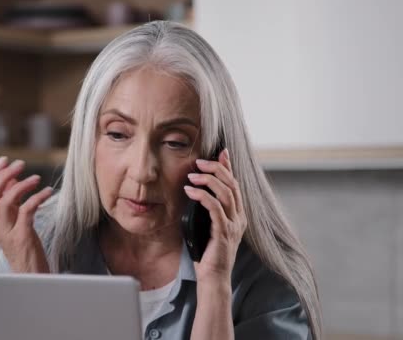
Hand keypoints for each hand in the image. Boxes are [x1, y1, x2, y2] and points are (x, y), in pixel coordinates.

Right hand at [0, 156, 52, 272]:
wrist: (31, 279)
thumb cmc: (27, 251)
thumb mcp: (17, 225)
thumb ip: (13, 204)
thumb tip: (13, 179)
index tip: (4, 160)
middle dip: (3, 175)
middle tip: (19, 163)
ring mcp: (9, 232)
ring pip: (5, 202)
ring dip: (20, 185)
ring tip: (36, 177)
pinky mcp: (23, 237)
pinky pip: (26, 212)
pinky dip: (37, 198)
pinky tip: (48, 192)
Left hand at [184, 148, 247, 282]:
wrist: (213, 278)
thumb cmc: (208, 253)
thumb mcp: (208, 225)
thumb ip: (207, 210)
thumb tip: (195, 190)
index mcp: (238, 215)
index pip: (235, 184)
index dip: (228, 166)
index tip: (221, 151)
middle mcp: (239, 217)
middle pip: (232, 184)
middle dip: (216, 168)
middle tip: (199, 161)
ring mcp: (233, 225)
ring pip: (225, 193)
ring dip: (207, 180)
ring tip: (192, 176)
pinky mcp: (223, 233)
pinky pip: (215, 208)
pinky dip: (202, 196)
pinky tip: (190, 192)